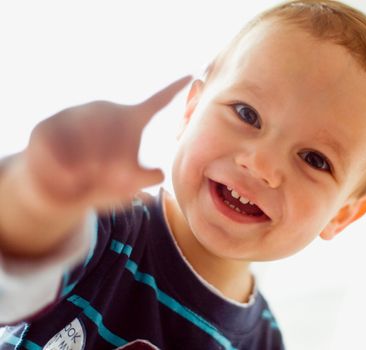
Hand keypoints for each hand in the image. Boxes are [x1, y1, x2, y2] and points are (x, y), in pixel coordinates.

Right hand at [23, 76, 191, 209]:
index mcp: (128, 120)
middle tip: (109, 182)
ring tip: (86, 179)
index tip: (192, 74)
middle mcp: (104, 110)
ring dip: (90, 173)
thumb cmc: (99, 184)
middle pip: (122, 139)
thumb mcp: (126, 188)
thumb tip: (160, 173)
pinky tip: (68, 178)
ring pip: (90, 148)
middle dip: (117, 170)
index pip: (156, 102)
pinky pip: (60, 154)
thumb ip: (143, 179)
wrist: (58, 193)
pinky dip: (65, 175)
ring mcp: (74, 114)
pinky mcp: (47, 126)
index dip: (173, 89)